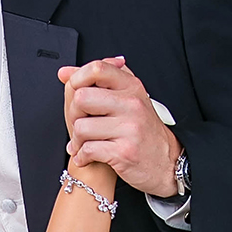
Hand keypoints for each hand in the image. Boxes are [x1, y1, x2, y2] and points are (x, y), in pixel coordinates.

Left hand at [59, 56, 181, 197]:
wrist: (166, 162)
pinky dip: (81, 156)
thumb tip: (65, 72)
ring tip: (82, 144)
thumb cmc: (142, 131)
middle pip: (82, 98)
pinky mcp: (124, 152)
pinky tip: (86, 157)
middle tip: (78, 125)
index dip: (77, 78)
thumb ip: (100, 82)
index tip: (73, 90)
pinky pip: (88, 150)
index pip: (97, 69)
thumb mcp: (128, 99)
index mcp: (132, 88)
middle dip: (73, 114)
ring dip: (76, 140)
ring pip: (81, 127)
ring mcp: (129, 128)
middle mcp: (132, 104)